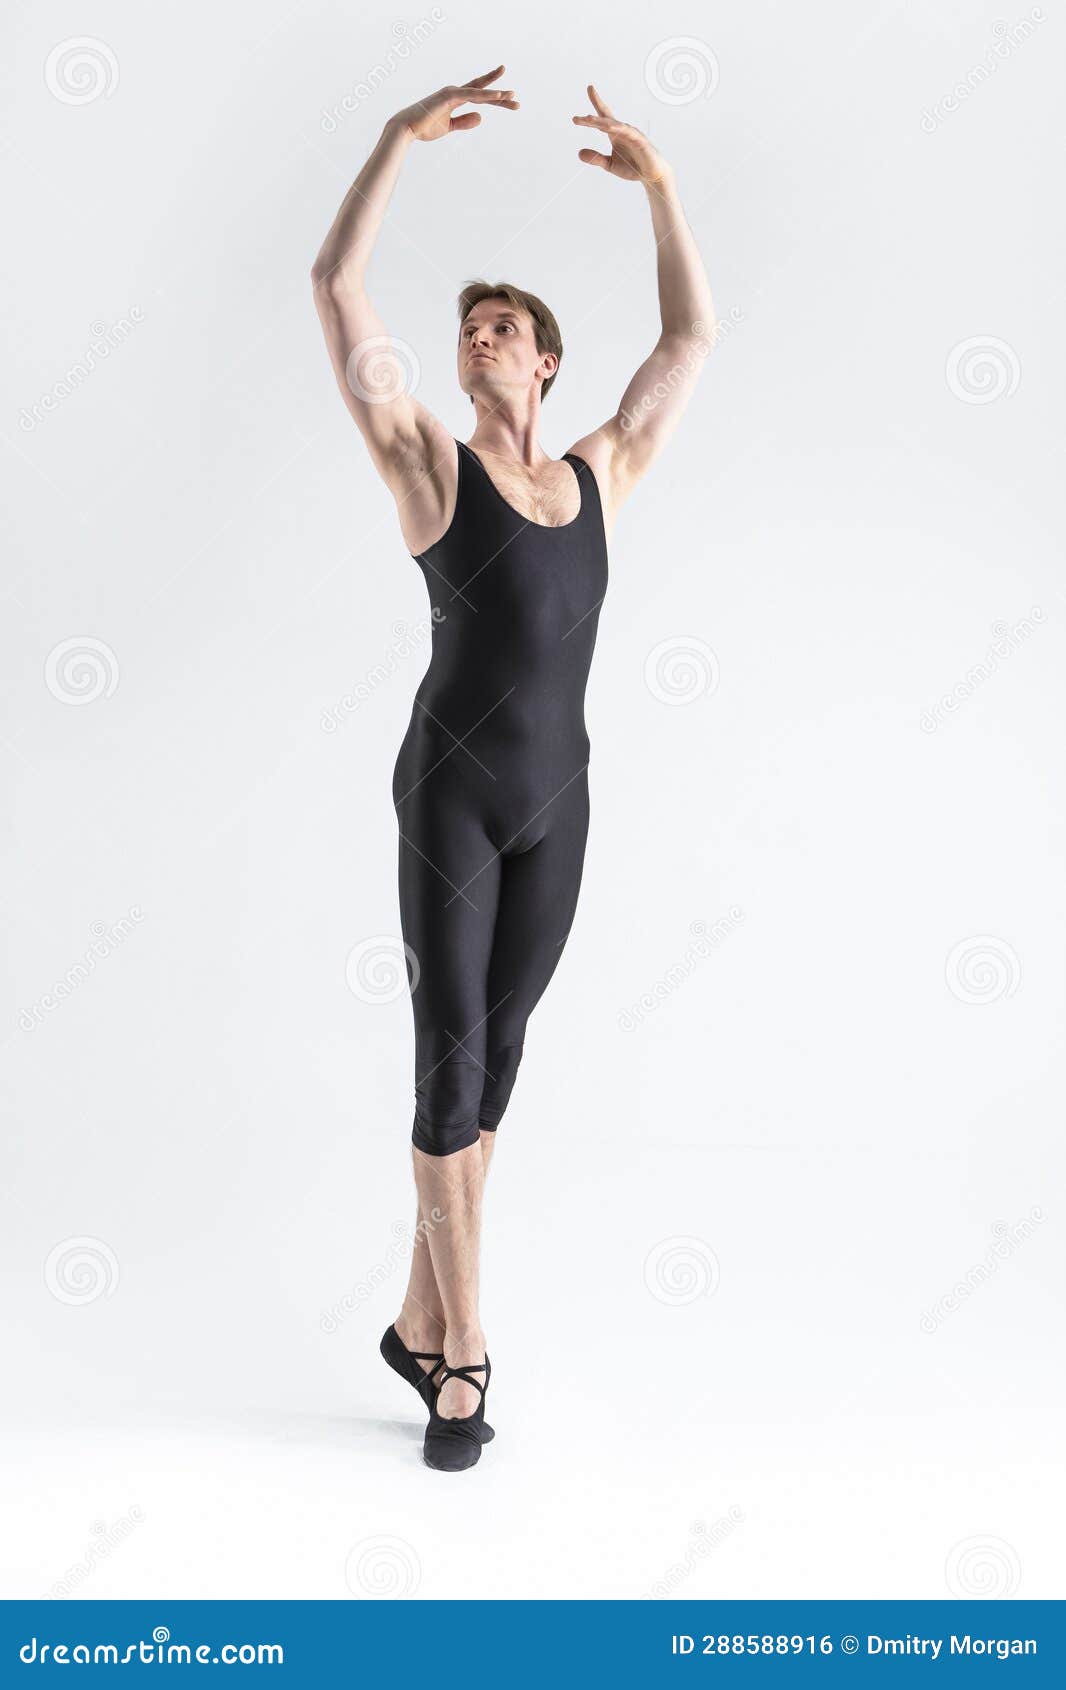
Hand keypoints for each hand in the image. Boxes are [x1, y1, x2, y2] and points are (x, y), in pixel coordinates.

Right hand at [395, 65, 518, 141]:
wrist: (406, 128)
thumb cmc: (424, 127)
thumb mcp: (448, 127)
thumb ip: (464, 122)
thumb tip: (481, 117)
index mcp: (454, 98)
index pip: (478, 97)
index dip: (494, 97)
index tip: (509, 99)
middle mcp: (455, 92)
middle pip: (482, 92)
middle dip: (500, 94)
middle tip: (516, 98)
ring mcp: (452, 92)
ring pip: (479, 92)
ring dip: (496, 94)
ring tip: (513, 97)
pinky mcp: (449, 96)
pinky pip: (472, 94)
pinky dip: (485, 94)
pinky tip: (498, 94)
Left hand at [572, 85, 672, 187]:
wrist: (652, 175)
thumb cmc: (633, 168)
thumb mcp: (610, 165)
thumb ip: (596, 158)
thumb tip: (579, 153)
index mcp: (614, 134)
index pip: (603, 116)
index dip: (596, 102)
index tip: (589, 88)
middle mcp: (622, 130)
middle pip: (604, 119)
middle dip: (591, 119)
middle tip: (576, 119)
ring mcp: (631, 133)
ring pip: (613, 125)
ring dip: (601, 122)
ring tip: (588, 120)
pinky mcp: (639, 140)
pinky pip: (627, 132)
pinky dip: (618, 128)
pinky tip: (608, 126)